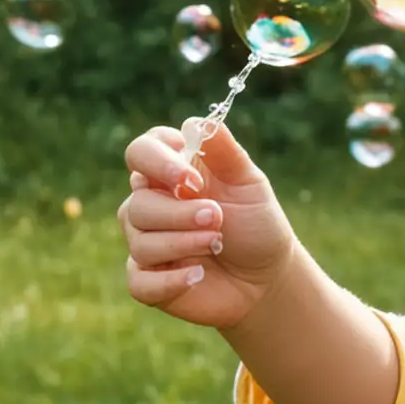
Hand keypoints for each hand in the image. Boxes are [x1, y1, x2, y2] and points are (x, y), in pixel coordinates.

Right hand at [118, 119, 296, 330]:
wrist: (267, 277)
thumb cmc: (257, 223)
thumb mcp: (250, 184)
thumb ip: (226, 153)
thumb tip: (201, 122)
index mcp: (174, 172)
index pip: (142, 151)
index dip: (157, 162)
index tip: (189, 180)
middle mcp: (153, 203)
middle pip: (137, 202)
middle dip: (179, 213)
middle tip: (217, 218)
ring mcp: (146, 242)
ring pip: (139, 240)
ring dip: (182, 243)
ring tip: (217, 243)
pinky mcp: (147, 280)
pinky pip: (138, 281)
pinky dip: (171, 280)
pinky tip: (198, 274)